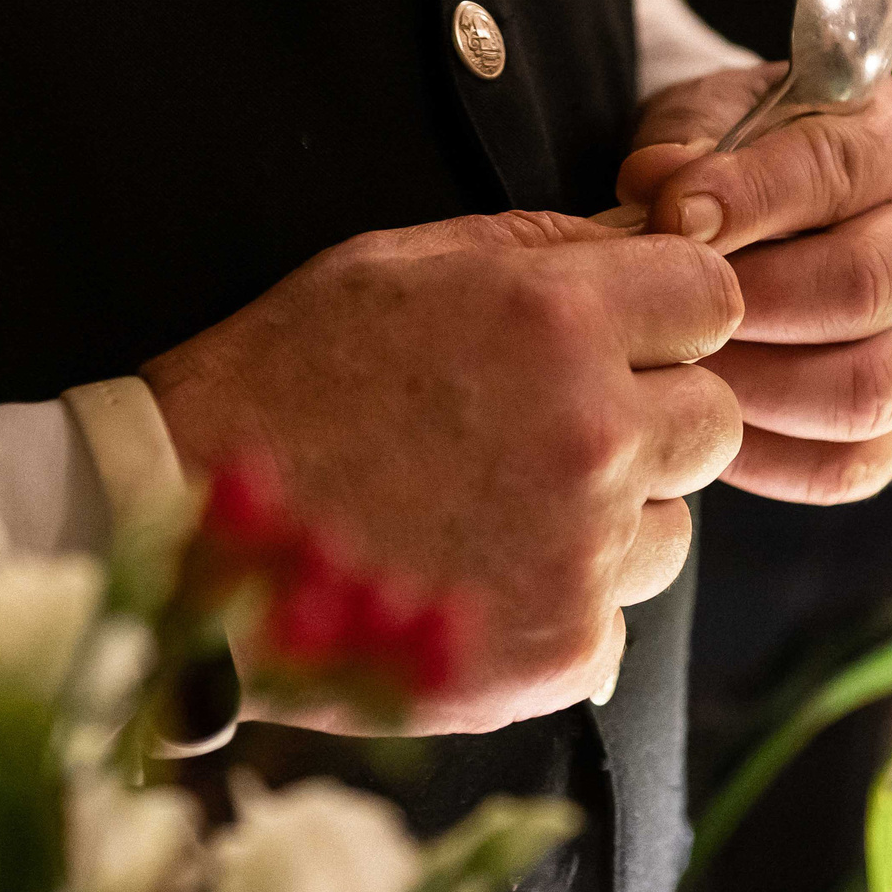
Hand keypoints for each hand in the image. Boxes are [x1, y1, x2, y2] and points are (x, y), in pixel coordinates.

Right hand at [142, 213, 743, 735]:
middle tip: (543, 438)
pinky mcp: (562, 649)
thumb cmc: (282, 379)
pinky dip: (556, 609)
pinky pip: (615, 620)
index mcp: (556, 316)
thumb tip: (644, 241)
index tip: (619, 342)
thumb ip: (539, 250)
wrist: (177, 529)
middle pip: (714, 417)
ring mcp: (583, 550)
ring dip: (610, 521)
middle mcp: (590, 431)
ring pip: (672, 527)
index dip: (666, 318)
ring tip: (489, 515)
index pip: (712, 298)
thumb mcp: (399, 264)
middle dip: (650, 420)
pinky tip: (464, 584)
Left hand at [615, 70, 891, 503]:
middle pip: (862, 286)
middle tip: (673, 314)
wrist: (767, 216)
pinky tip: (709, 424)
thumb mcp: (711, 117)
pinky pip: (851, 464)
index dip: (746, 198)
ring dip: (760, 387)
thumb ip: (689, 138)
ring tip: (685, 372)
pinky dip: (771, 457)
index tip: (669, 215)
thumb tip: (659, 183)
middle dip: (749, 305)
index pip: (833, 170)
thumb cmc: (738, 161)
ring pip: (869, 388)